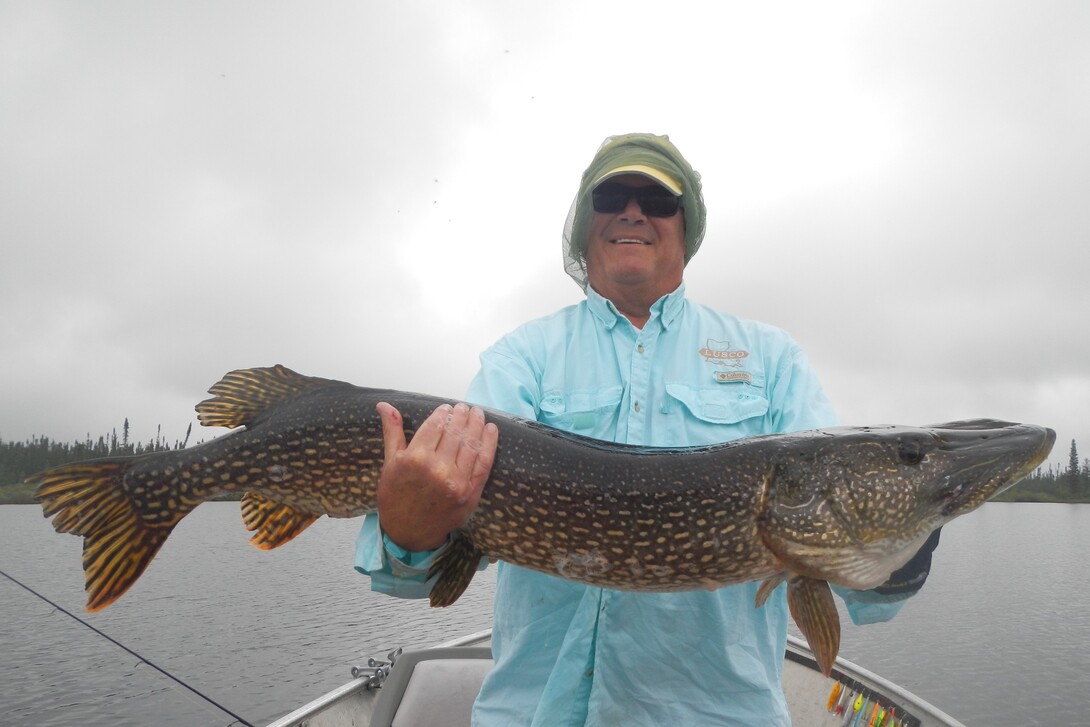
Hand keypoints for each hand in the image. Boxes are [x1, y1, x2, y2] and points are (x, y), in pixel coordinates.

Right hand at [375, 401, 498, 551]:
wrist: (408, 532)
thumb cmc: (396, 495)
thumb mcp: (390, 463)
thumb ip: (392, 431)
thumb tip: (385, 405)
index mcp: (414, 459)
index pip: (435, 426)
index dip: (443, 413)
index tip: (447, 407)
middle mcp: (436, 469)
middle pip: (455, 432)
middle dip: (461, 416)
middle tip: (465, 407)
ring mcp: (456, 481)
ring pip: (471, 444)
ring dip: (476, 425)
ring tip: (478, 413)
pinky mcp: (470, 492)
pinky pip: (484, 462)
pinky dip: (489, 444)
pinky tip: (491, 430)